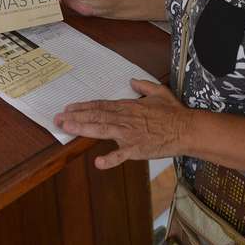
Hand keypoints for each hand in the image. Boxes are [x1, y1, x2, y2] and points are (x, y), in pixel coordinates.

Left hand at [53, 79, 191, 168]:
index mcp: (129, 106)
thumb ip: (144, 86)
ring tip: (66, 128)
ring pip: (102, 129)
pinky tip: (98, 162)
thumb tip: (132, 81)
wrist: (187, 129)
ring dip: (83, 128)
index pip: (101, 105)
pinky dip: (110, 159)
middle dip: (75, 116)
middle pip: (96, 115)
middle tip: (57, 118)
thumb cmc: (174, 113)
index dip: (83, 107)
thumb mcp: (159, 92)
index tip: (68, 108)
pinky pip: (121, 155)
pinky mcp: (137, 149)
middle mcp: (125, 118)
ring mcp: (130, 134)